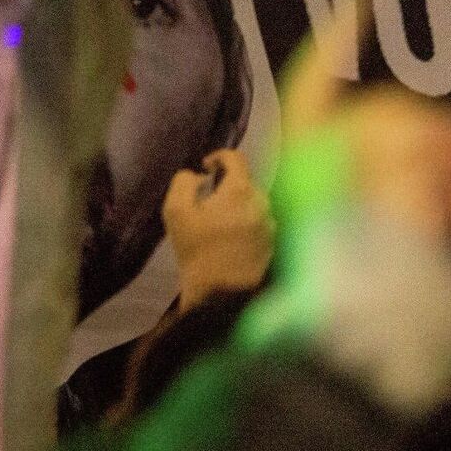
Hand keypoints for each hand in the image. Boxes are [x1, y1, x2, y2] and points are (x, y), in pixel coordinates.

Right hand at [162, 149, 271, 308]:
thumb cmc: (197, 250)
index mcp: (241, 190)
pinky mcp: (273, 241)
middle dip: (227, 185)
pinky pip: (260, 220)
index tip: (205, 168)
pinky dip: (246, 222)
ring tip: (219, 222)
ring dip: (238, 204)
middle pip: (245, 181)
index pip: (235, 158)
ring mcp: (271, 222)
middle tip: (208, 200)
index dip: (218, 157)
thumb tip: (196, 175)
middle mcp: (262, 201)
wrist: (222, 294)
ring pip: (253, 201)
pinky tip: (232, 238)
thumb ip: (183, 183)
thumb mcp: (176, 212)